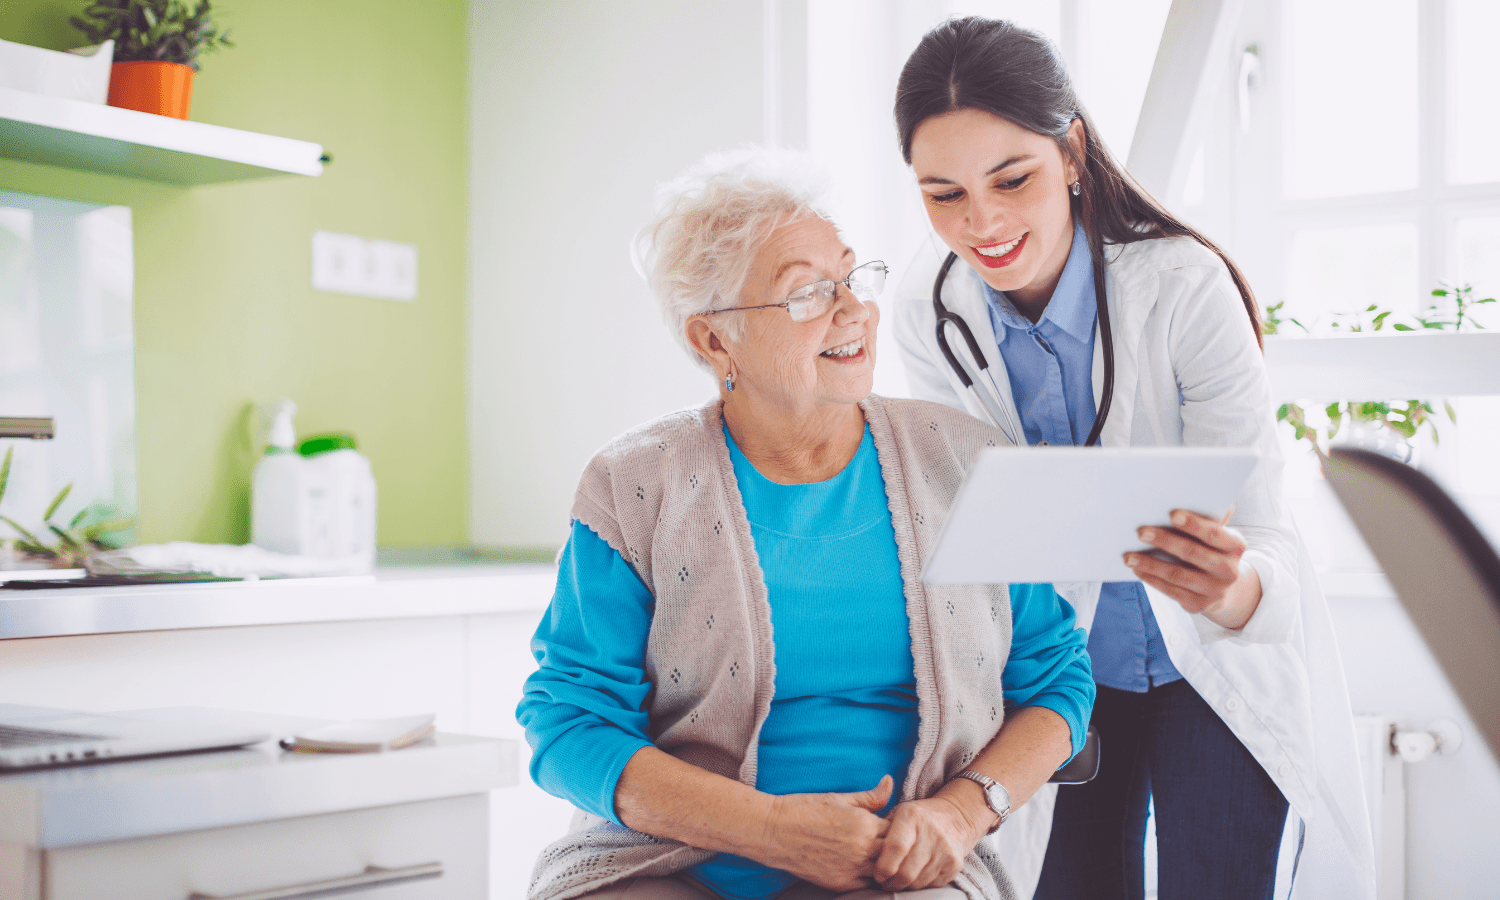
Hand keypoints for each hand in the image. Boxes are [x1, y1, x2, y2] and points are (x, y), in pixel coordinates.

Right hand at [757, 775, 893, 890]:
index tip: (890, 826)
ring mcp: (853, 868)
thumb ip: (870, 796)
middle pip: (895, 852)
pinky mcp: (842, 884)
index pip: (898, 829)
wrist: (774, 831)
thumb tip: (890, 781)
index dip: (897, 827)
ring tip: (876, 856)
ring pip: (884, 871)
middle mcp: (863, 848)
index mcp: (865, 824)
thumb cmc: (804, 810)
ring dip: (884, 864)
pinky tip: (864, 868)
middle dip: (894, 847)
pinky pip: (868, 885)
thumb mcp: (840, 798)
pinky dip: (870, 878)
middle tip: (886, 842)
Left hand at [873, 784, 988, 890]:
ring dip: (904, 886)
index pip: (896, 848)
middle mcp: (931, 832)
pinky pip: (931, 885)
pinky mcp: (955, 864)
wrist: (955, 817)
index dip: (883, 867)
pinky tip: (914, 876)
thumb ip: (880, 828)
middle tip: (884, 882)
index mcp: (912, 816)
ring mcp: (945, 850)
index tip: (877, 875)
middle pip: (906, 871)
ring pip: (918, 882)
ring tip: (897, 879)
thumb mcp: (897, 813)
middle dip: (891, 882)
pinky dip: (919, 885)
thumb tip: (863, 851)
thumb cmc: (916, 818)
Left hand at [1124, 509, 1261, 630]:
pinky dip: (1151, 579)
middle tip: (1141, 532)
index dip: (1193, 524)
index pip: (1213, 533)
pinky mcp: (1198, 604)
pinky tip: (1137, 569)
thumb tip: (1190, 492)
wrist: (1226, 590)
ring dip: (1150, 564)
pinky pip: (1171, 590)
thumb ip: (1209, 519)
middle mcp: (1229, 570)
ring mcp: (1215, 590)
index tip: (1171, 514)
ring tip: (1129, 556)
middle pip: (1192, 553)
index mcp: (1236, 547)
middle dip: (1165, 542)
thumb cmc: (1214, 551)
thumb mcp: (1219, 537)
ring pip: (1177, 575)